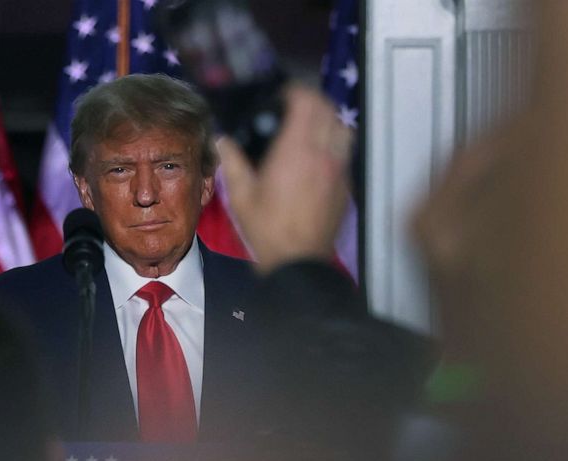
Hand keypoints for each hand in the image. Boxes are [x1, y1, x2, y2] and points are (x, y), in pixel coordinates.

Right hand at [219, 86, 352, 273]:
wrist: (298, 261)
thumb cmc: (268, 230)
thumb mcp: (241, 196)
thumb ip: (232, 163)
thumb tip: (222, 142)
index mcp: (296, 152)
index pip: (307, 103)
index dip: (296, 92)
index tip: (284, 95)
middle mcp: (323, 155)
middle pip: (329, 110)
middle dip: (313, 101)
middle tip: (296, 105)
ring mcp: (338, 170)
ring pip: (343, 129)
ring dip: (328, 120)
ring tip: (310, 126)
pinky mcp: (345, 186)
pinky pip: (344, 153)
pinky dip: (334, 144)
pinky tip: (317, 156)